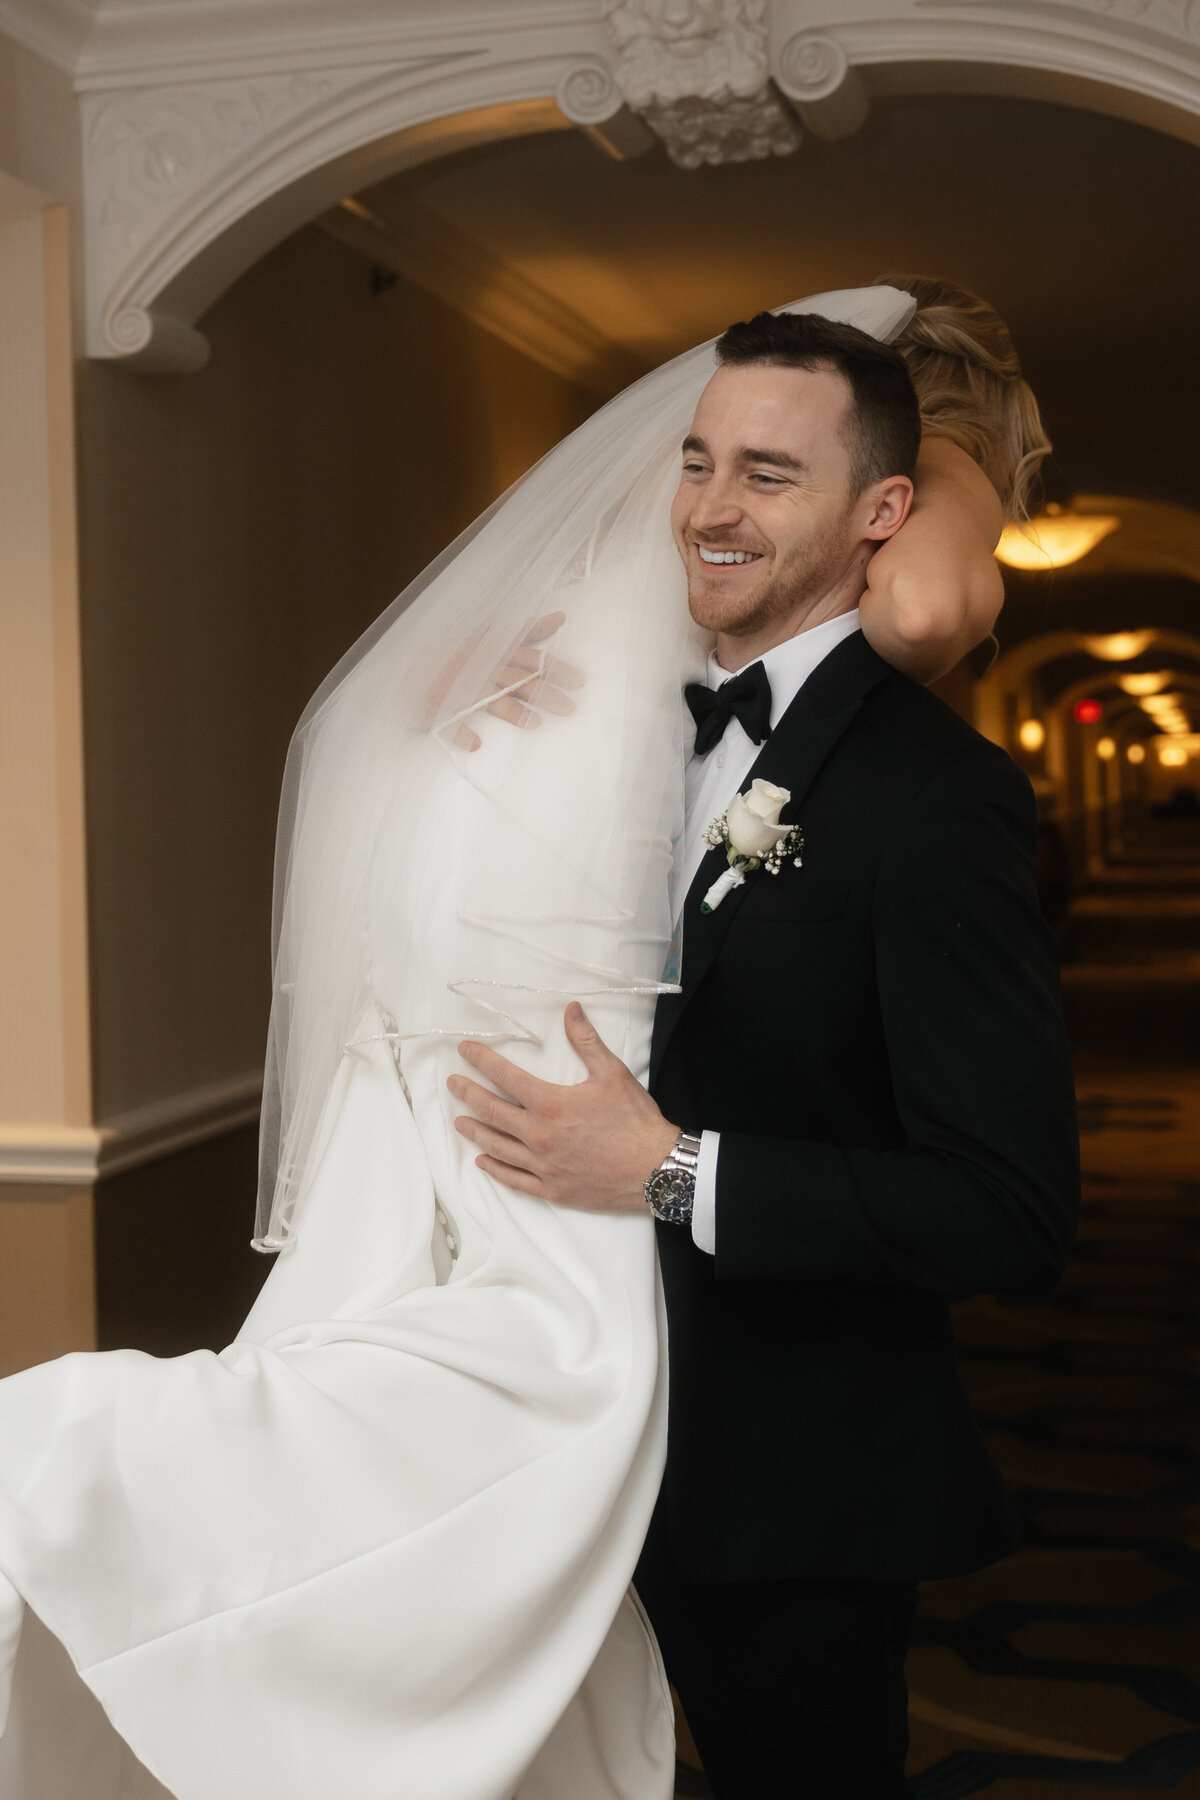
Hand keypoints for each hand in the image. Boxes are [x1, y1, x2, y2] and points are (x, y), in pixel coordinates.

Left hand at [448, 1003, 678, 1212]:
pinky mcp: (552, 1189)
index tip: (464, 1051)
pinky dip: (495, 1169)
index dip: (481, 1061)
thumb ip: (586, 1041)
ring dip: (475, 1131)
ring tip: (460, 1122)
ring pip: (497, 1146)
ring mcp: (543, 1166)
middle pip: (492, 1111)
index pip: (505, 1077)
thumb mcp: (612, 1073)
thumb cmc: (635, 1121)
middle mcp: (539, 1135)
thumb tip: (571, 1009)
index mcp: (550, 1104)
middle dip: (468, 1094)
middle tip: (452, 1083)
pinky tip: (483, 1161)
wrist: (656, 1170)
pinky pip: (514, 1179)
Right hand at [454, 612, 583, 752]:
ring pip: (495, 699)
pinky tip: (474, 744)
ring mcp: (464, 685)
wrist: (414, 674)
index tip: (576, 669)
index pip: (525, 646)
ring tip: (537, 724)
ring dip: (516, 712)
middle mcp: (483, 664)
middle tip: (570, 707)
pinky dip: (461, 732)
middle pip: (520, 676)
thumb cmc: (458, 657)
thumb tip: (561, 618)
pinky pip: (452, 720)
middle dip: (546, 689)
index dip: (550, 655)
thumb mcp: (491, 636)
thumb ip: (526, 631)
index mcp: (493, 647)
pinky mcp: (442, 705)